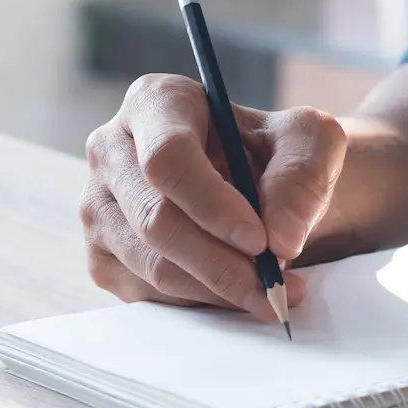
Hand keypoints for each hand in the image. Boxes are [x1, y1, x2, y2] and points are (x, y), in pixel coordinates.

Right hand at [80, 75, 346, 319]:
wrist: (259, 192)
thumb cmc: (277, 156)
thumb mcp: (309, 144)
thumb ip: (301, 177)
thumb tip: (281, 237)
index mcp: (155, 103)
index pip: (167, 158)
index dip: (211, 205)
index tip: (260, 240)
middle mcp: (111, 150)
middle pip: (153, 219)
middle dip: (220, 262)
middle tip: (274, 284)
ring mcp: (98, 206)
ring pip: (150, 264)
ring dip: (216, 290)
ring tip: (270, 293)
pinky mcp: (103, 256)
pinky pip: (146, 294)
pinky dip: (199, 304)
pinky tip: (234, 293)